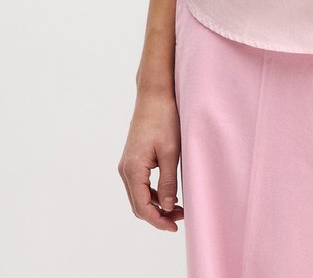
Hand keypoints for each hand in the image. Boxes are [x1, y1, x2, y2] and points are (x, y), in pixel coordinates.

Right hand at [118, 88, 183, 230]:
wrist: (154, 94)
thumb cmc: (164, 118)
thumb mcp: (171, 151)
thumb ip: (168, 181)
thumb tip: (168, 207)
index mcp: (133, 169)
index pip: (142, 206)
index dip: (158, 220)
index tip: (175, 226)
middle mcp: (125, 169)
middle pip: (138, 205)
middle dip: (158, 215)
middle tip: (180, 218)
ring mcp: (127, 164)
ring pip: (138, 196)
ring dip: (155, 205)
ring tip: (178, 207)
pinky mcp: (132, 159)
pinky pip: (139, 184)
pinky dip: (152, 193)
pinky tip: (168, 193)